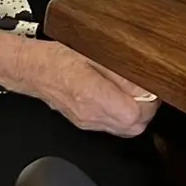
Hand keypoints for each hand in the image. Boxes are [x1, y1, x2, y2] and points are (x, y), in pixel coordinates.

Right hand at [29, 43, 159, 135]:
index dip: (149, 101)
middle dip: (148, 110)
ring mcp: (87, 122)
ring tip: (137, 95)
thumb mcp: (95, 54)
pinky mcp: (85, 123)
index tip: (151, 87)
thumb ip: (121, 71)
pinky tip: (124, 102)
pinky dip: (126, 118)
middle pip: (134, 127)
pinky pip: (115, 128)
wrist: (34, 70)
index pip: (133, 114)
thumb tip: (144, 83)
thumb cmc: (59, 58)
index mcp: (91, 94)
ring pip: (127, 131)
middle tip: (148, 91)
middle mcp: (90, 114)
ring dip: (138, 116)